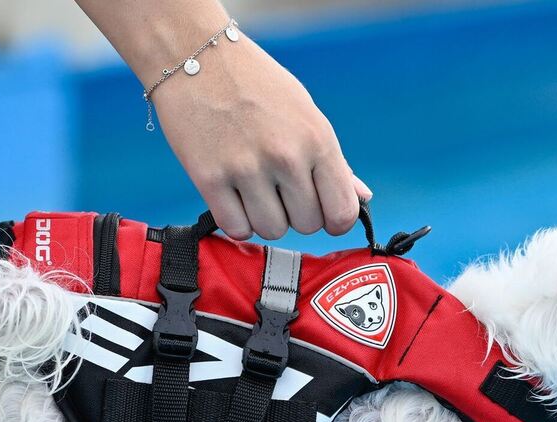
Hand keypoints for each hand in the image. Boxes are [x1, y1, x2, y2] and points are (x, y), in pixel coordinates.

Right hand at [152, 35, 370, 239]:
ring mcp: (246, 169)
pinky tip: (233, 195)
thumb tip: (362, 197)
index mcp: (316, 139)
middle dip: (295, 213)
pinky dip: (236, 220)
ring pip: (271, 230)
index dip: (334, 220)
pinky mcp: (210, 179)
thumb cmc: (254, 84)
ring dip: (265, 217)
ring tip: (254, 188)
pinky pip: (236, 228)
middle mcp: (286, 157)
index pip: (342, 212)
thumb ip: (334, 161)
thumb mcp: (305, 112)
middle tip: (279, 188)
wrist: (194, 56)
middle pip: (307, 225)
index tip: (322, 212)